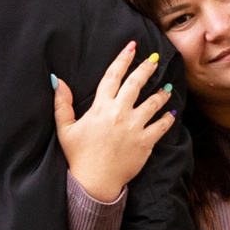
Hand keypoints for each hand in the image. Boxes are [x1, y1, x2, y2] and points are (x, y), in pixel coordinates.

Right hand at [54, 41, 174, 200]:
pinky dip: (168, 118)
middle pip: (137, 84)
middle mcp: (119, 113)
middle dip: (147, 68)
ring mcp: (134, 127)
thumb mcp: (65, 128)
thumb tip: (57, 80)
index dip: (123, 59)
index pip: (113, 76)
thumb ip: (62, 103)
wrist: (94, 182)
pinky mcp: (145, 142)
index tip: (132, 47)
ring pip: (153, 103)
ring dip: (162, 93)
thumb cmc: (78, 155)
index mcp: (100, 107)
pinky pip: (161, 126)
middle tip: (154, 60)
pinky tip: (171, 113)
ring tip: (167, 87)